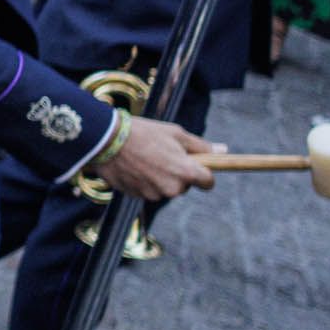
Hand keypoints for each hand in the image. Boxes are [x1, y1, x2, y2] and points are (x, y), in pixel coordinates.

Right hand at [94, 114, 218, 202]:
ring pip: (164, 188)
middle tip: (163, 154)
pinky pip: (148, 190)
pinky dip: (144, 181)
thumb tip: (223, 150)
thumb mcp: (175, 133)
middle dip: (178, 173)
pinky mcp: (137, 196)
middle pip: (184, 185)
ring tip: (145, 158)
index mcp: (186, 172)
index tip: (198, 167)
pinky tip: (134, 166)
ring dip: (159, 177)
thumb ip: (201, 146)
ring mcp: (154, 194)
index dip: (205, 174)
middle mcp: (172, 188)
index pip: (208, 182)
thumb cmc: (143, 133)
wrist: (106, 140)